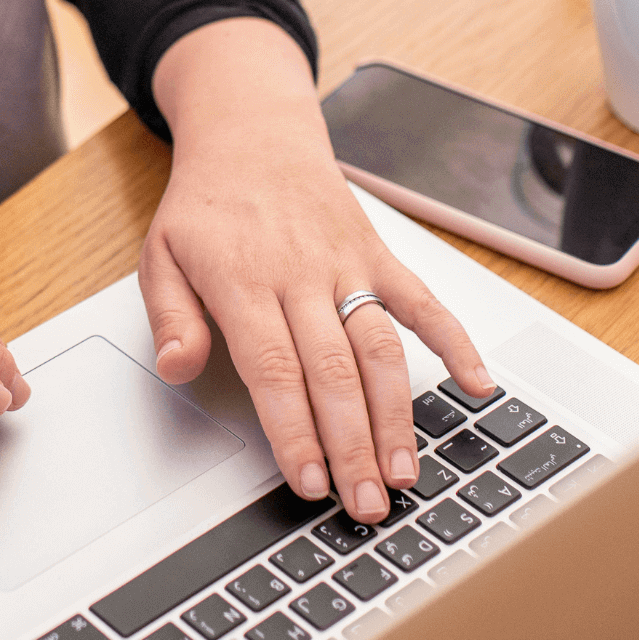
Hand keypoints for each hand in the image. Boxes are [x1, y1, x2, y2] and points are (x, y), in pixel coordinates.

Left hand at [146, 20, 493, 522]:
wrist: (251, 135)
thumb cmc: (205, 206)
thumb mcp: (160, 255)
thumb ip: (170, 315)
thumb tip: (176, 367)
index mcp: (242, 280)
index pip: (274, 369)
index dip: (295, 430)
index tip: (308, 482)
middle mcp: (300, 274)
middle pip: (334, 371)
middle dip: (352, 444)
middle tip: (366, 504)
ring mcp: (345, 263)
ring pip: (380, 347)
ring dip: (396, 415)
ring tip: (405, 472)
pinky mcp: (377, 253)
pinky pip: (423, 300)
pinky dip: (456, 341)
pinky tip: (478, 386)